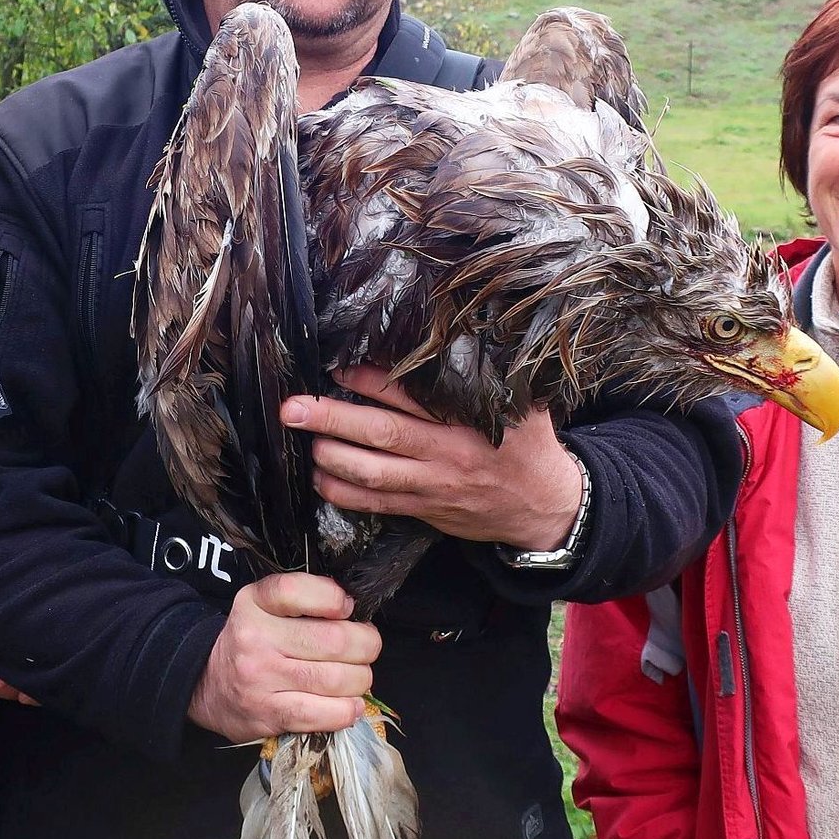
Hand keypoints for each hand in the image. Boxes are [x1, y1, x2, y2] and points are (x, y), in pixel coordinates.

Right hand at [188, 573, 380, 742]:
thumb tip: (352, 608)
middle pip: (333, 640)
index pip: (297, 590)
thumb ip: (303, 596)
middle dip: (366, 644)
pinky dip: (345, 711)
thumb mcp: (263, 603)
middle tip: (368, 646)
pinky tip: (352, 705)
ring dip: (360, 678)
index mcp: (255, 602)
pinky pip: (318, 714)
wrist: (205, 683)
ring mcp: (261, 680)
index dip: (333, 598)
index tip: (347, 607)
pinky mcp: (267, 715)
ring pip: (333, 679)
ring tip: (359, 675)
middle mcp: (255, 638)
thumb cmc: (250, 638)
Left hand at [281, 364, 582, 550]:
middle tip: (293, 407)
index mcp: (470, 420)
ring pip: (372, 473)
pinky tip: (320, 478)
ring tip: (303, 439)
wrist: (545, 508)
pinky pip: (377, 505)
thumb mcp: (525, 402)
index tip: (338, 366)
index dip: (370, 381)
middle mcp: (447, 453)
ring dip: (331, 456)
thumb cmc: (529, 444)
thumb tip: (468, 327)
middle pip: (381, 434)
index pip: (411, 395)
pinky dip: (344, 494)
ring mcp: (433, 486)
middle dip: (332, 419)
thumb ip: (494, 372)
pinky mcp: (426, 511)